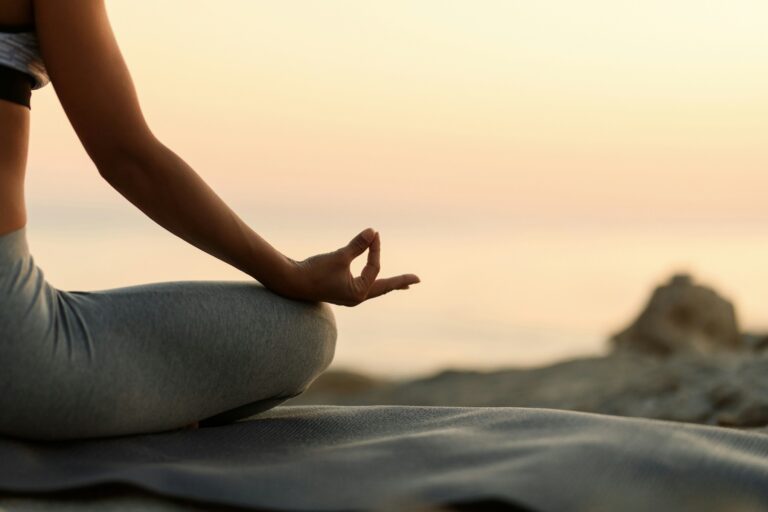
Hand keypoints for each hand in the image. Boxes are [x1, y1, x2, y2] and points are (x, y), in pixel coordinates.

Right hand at [280, 228, 419, 305]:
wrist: (291, 283)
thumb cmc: (315, 271)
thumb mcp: (339, 256)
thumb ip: (357, 245)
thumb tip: (373, 231)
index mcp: (358, 292)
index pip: (374, 268)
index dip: (375, 250)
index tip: (374, 235)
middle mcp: (356, 298)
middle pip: (383, 288)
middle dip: (400, 282)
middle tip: (417, 280)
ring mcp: (349, 297)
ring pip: (374, 289)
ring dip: (388, 285)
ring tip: (402, 285)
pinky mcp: (341, 293)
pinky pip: (363, 287)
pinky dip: (373, 283)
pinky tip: (374, 282)